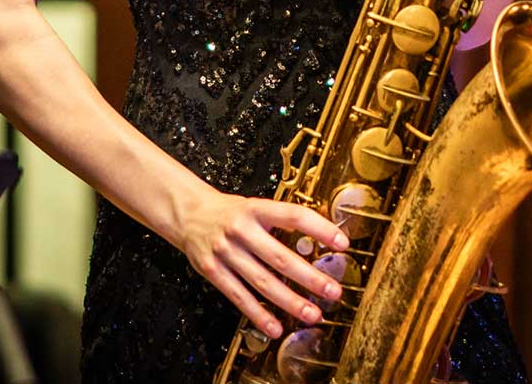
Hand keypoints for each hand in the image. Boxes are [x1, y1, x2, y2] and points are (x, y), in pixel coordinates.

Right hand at [177, 186, 348, 337]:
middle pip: (279, 257)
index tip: (342, 243)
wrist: (189, 213)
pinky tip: (276, 326)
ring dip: (289, 301)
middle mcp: (241, 229)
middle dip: (309, 277)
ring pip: (262, 281)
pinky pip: (238, 296)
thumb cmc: (229, 211)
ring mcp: (226, 251)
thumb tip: (319, 238)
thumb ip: (281, 221)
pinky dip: (258, 314)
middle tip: (332, 291)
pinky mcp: (212, 270)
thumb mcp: (255, 206)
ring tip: (312, 313)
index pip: (293, 216)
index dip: (319, 229)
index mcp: (256, 208)